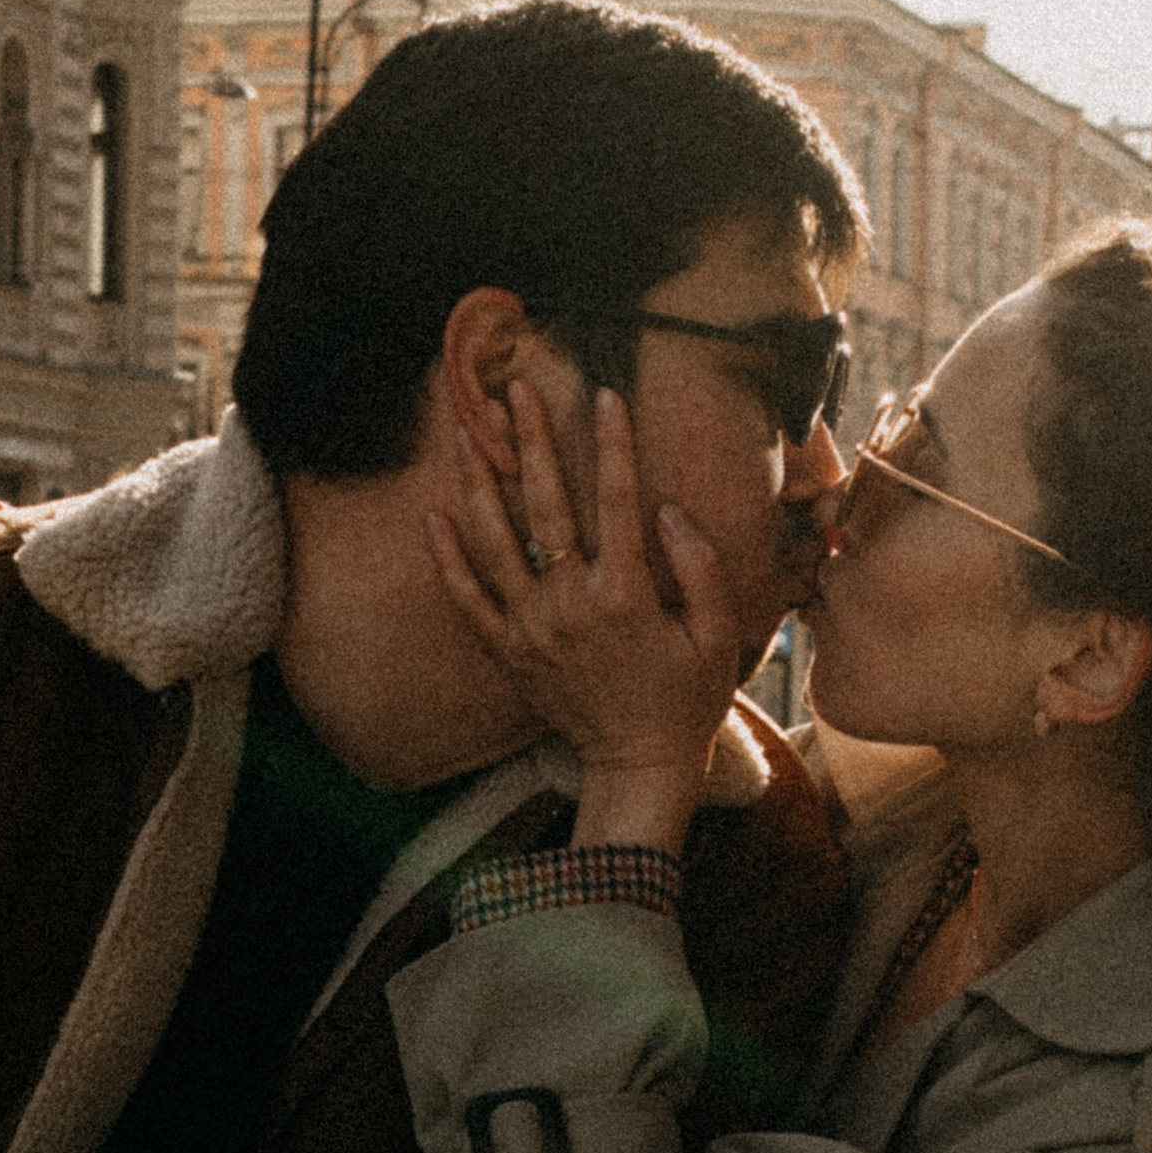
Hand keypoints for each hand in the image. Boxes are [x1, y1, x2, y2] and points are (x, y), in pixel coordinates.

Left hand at [428, 383, 738, 846]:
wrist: (639, 763)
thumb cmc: (688, 696)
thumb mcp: (719, 635)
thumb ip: (699, 568)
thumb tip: (667, 510)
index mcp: (626, 596)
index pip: (618, 501)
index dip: (613, 445)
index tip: (604, 395)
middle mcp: (571, 605)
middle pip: (545, 507)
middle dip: (531, 442)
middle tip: (515, 390)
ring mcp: (532, 629)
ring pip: (495, 543)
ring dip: (478, 482)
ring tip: (462, 432)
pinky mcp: (508, 651)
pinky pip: (468, 600)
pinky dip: (447, 558)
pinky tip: (431, 515)